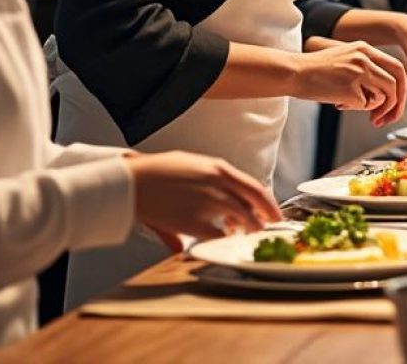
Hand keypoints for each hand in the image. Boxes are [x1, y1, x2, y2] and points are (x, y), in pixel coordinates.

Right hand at [125, 151, 279, 251]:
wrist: (132, 180)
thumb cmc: (157, 171)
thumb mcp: (190, 166)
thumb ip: (209, 181)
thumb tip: (220, 196)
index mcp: (219, 169)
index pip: (254, 188)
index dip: (268, 203)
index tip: (274, 213)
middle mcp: (218, 185)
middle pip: (252, 205)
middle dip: (263, 219)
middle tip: (266, 229)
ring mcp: (208, 203)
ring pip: (241, 220)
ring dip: (248, 230)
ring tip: (248, 236)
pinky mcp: (194, 221)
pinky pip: (218, 235)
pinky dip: (224, 240)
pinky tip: (223, 241)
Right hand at [294, 39, 406, 126]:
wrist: (294, 72)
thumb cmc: (317, 70)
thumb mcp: (347, 58)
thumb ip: (368, 68)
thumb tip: (388, 92)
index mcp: (366, 49)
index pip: (398, 67)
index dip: (401, 87)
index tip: (395, 102)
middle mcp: (365, 58)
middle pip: (397, 82)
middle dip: (397, 103)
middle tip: (388, 118)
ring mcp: (359, 72)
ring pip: (384, 95)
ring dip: (375, 107)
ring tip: (354, 105)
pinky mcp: (350, 88)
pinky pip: (365, 105)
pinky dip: (356, 108)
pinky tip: (339, 102)